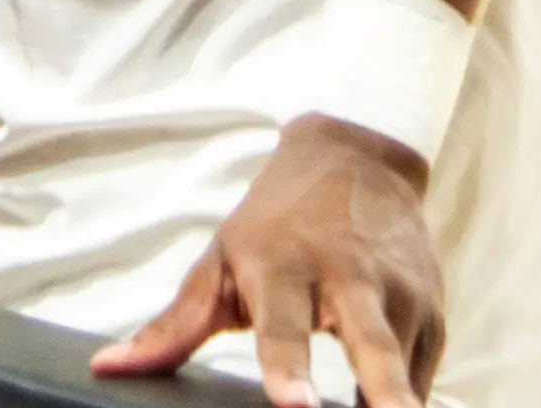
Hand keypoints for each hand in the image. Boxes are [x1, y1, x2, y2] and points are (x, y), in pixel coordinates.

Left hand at [90, 117, 443, 406]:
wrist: (357, 157)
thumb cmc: (277, 220)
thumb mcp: (221, 259)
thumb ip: (174, 325)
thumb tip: (106, 367)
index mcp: (285, 266)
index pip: (284, 328)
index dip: (289, 370)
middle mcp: (350, 278)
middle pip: (373, 347)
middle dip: (383, 395)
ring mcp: (401, 293)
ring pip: (407, 367)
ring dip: (399, 403)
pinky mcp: (434, 310)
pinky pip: (423, 376)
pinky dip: (407, 399)